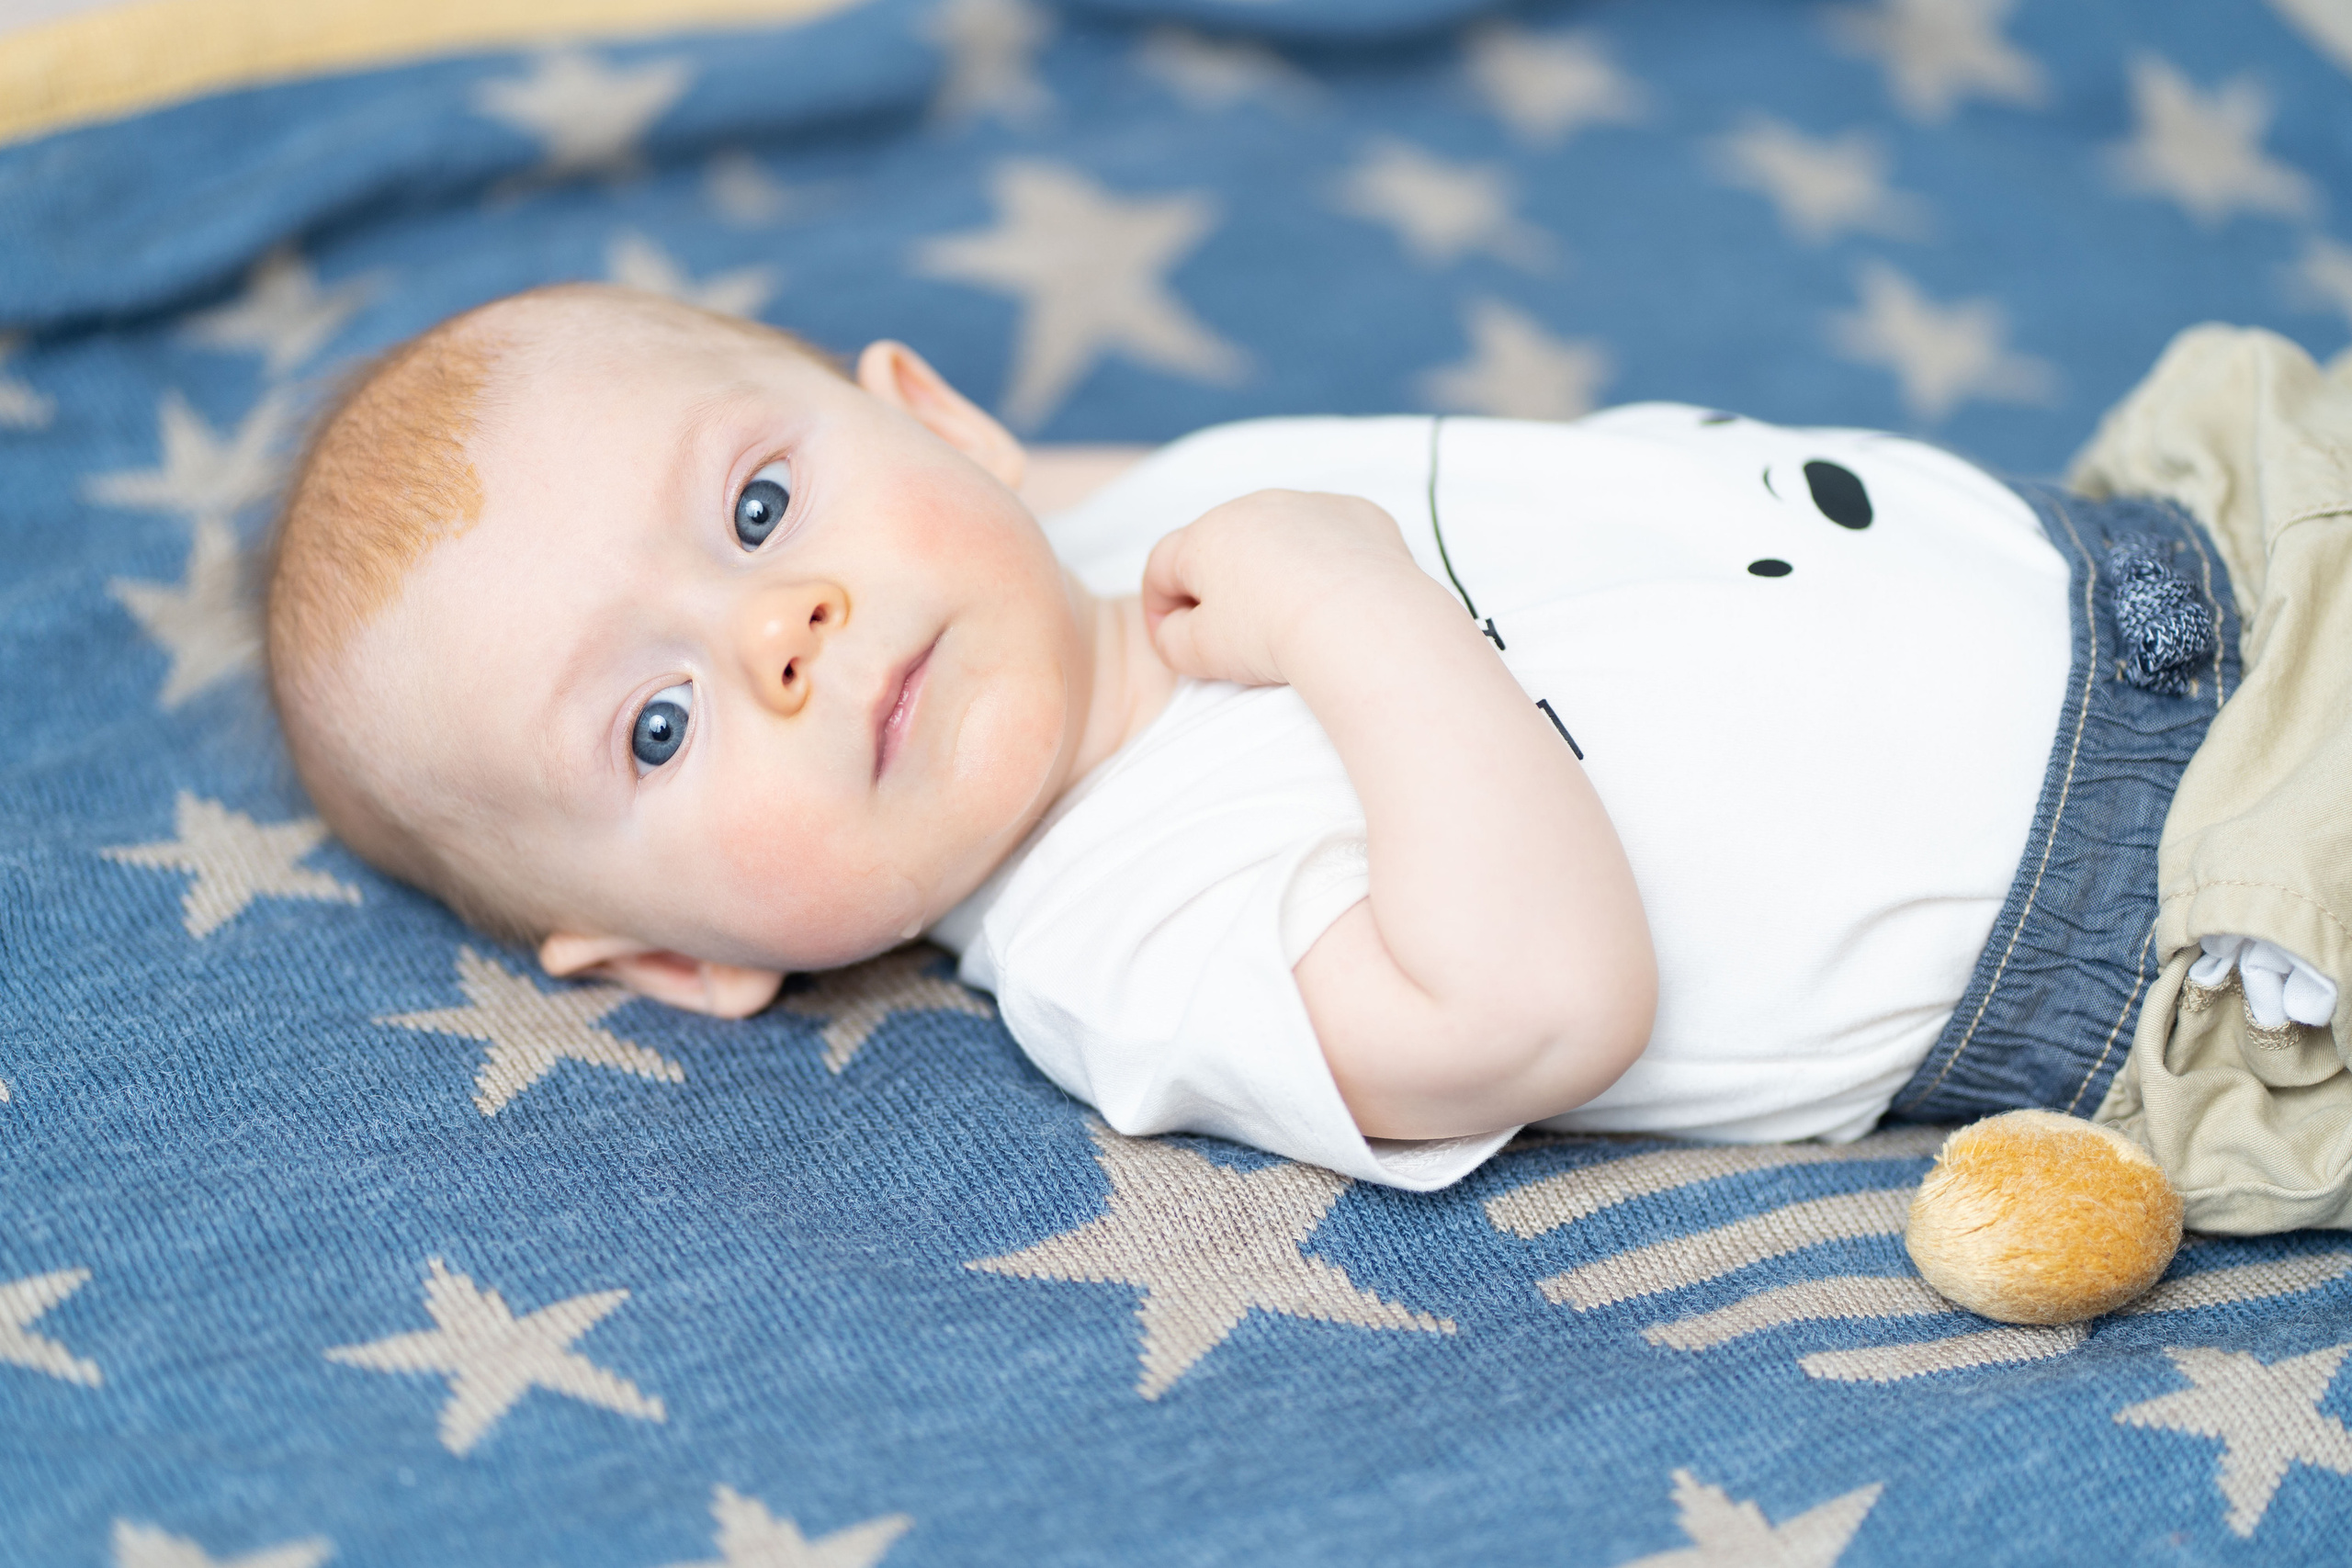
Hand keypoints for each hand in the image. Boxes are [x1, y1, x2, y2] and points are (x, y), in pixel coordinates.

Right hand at [1141, 489, 1417, 686]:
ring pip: (1281, 537)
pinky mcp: (1360, 515)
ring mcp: (1312, 505)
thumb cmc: (1271, 636)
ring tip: (1290, 618)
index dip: (1159, 607)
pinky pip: (1333, 537)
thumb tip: (1174, 629)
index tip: (1175, 640)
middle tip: (1234, 636)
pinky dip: (1328, 563)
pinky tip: (1336, 601)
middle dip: (1219, 586)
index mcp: (1207, 534)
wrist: (1361, 622)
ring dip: (1275, 571)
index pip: (1163, 565)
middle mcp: (1257, 505)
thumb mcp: (1198, 653)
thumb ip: (1170, 641)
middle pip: (1223, 545)